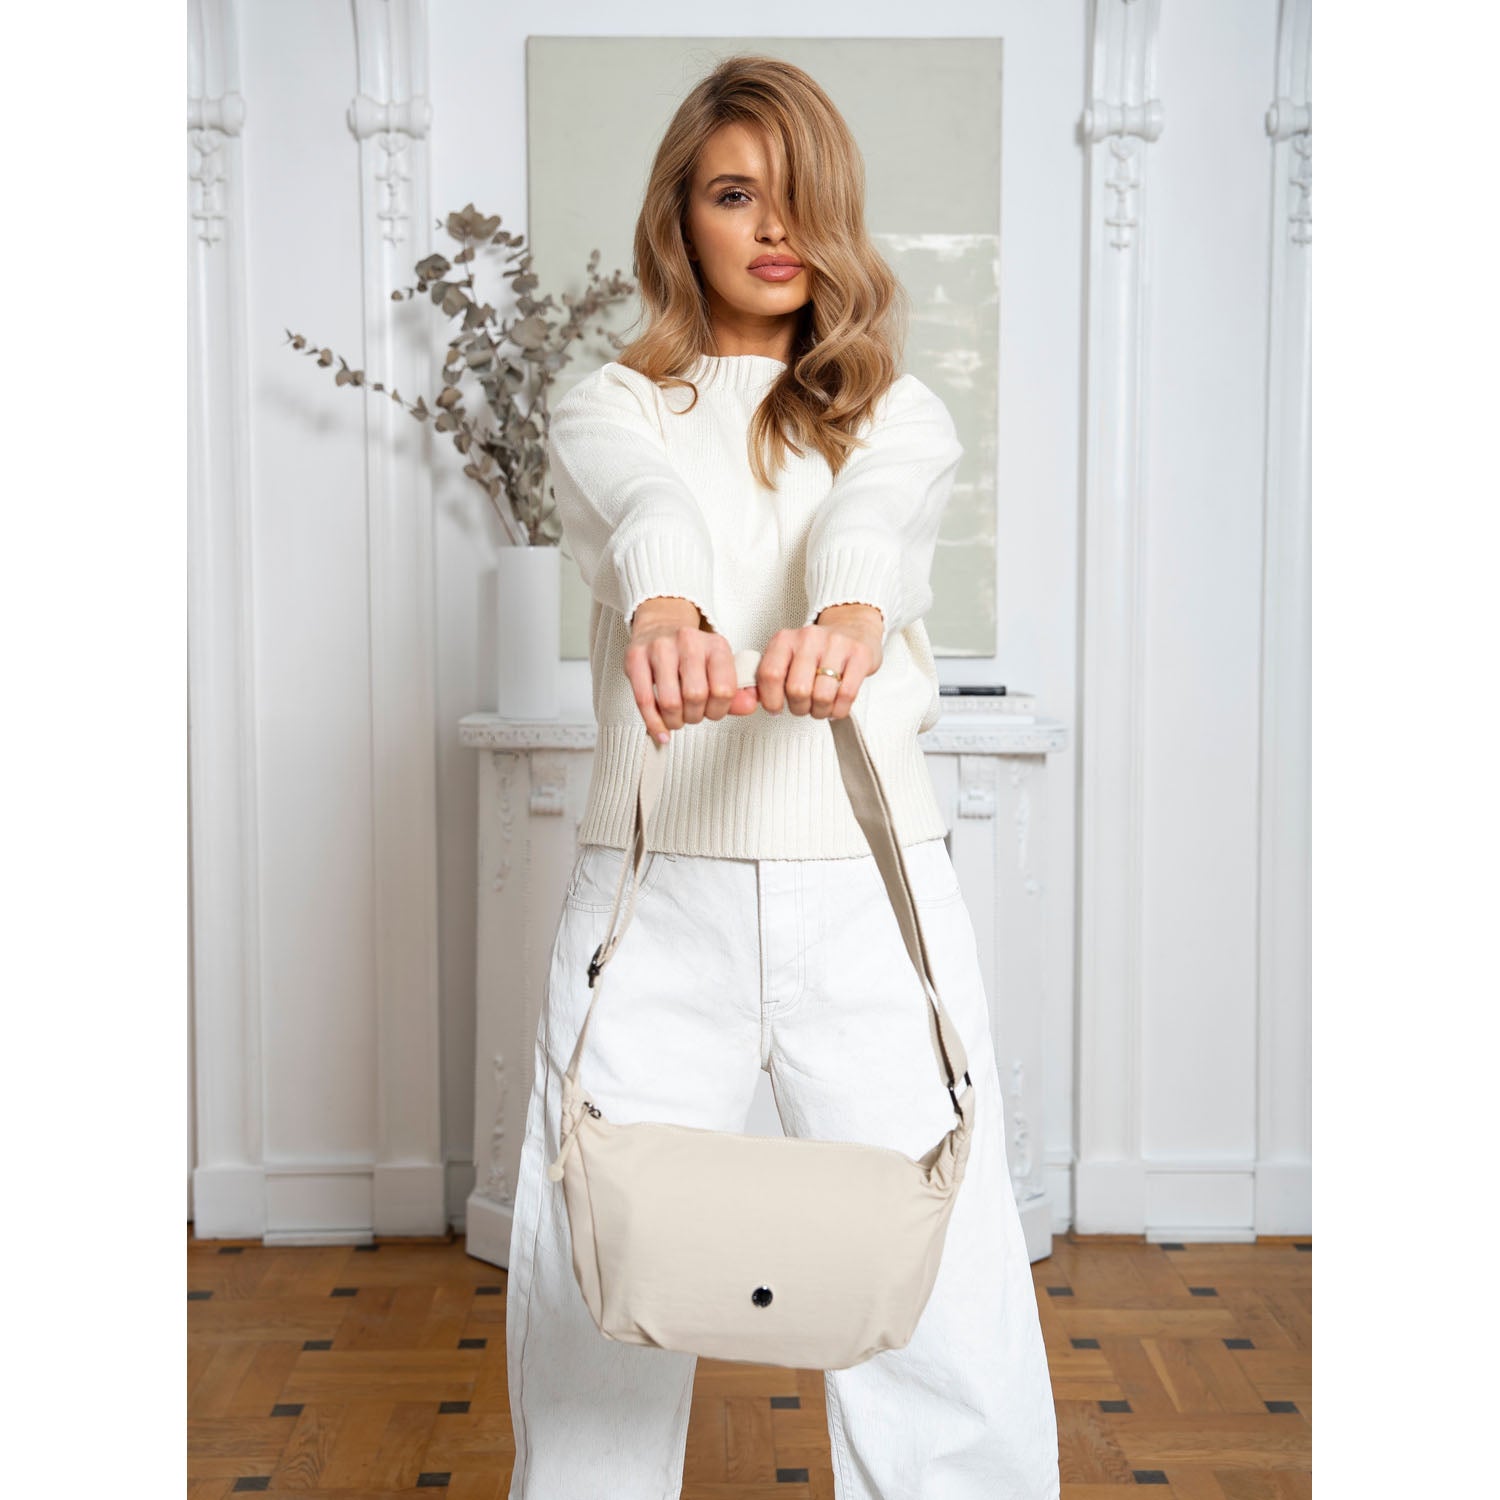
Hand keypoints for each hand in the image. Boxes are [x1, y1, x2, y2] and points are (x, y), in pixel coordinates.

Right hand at [625, 596, 758, 742]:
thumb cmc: (691, 653)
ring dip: (675, 720)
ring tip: (676, 719)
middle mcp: (689, 642)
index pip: (724, 689)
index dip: (719, 711)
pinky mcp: (636, 657)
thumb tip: (749, 706)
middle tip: (692, 715)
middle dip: (695, 716)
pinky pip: (644, 699)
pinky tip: (661, 730)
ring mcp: (660, 648)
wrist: (661, 625)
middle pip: (696, 696)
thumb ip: (736, 692)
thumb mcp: (719, 667)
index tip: (712, 713)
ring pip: (670, 701)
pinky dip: (654, 722)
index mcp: (715, 645)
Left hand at [754, 603, 883, 720]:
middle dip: (799, 708)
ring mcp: (836, 645)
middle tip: (803, 706)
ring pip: (822, 696)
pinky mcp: (859, 655)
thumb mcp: (787, 656)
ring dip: (820, 710)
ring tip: (820, 706)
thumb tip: (751, 698)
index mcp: (786, 639)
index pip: (770, 674)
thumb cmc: (817, 649)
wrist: (852, 627)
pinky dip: (839, 709)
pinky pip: (846, 694)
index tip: (776, 707)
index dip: (772, 699)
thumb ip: (769, 676)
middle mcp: (809, 638)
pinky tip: (835, 704)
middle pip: (797, 690)